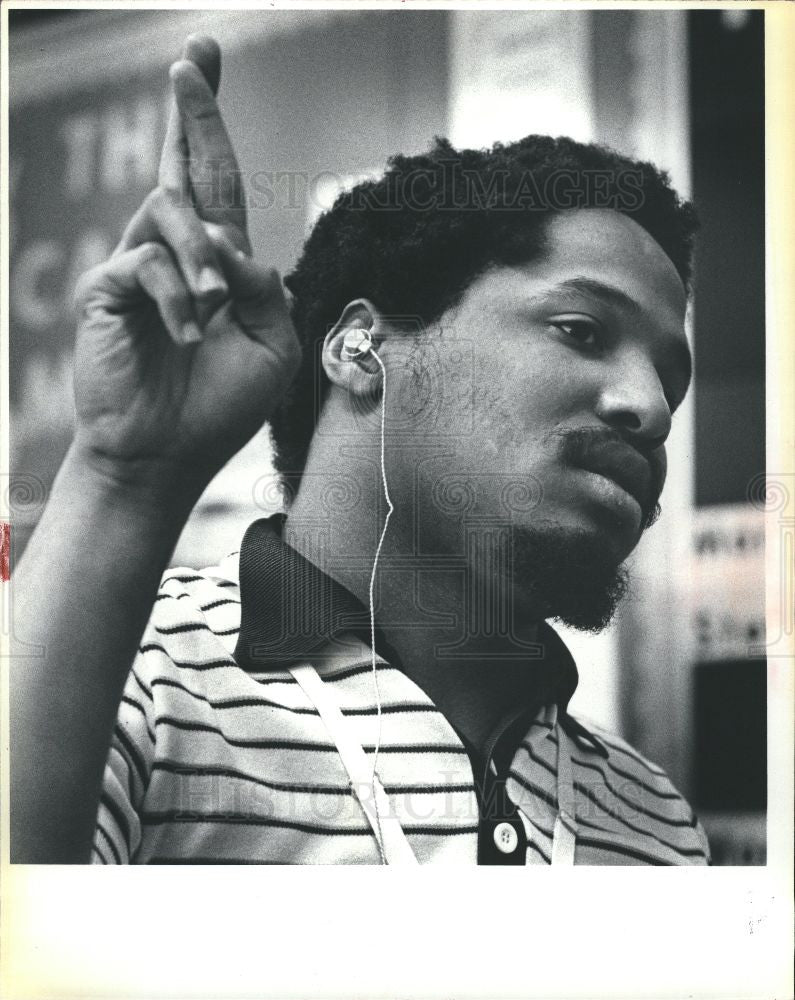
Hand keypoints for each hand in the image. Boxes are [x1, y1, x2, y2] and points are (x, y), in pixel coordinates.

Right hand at [72, 36, 299, 494]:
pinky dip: (177, 298)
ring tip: (212, 307)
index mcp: (218, 267)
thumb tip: (238, 244)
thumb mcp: (271, 350)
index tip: (202, 61)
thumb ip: (267, 293)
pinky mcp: (110, 288)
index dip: (210, 129)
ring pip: (171, 212)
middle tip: (193, 56)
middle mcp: (178, 256)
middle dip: (194, 113)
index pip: (219, 186)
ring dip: (202, 258)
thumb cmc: (218, 408)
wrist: (166, 455)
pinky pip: (149, 264)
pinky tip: (184, 336)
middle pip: (185, 169)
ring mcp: (140, 268)